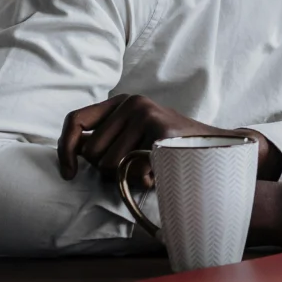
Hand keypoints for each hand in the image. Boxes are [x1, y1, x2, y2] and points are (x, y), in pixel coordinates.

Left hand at [57, 94, 268, 186]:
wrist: (215, 148)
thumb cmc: (170, 150)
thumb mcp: (134, 140)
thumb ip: (106, 143)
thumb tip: (72, 155)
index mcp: (121, 102)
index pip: (75, 121)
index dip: (65, 149)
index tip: (69, 173)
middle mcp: (131, 102)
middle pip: (90, 151)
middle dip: (105, 170)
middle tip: (133, 167)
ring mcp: (146, 112)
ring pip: (107, 164)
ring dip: (126, 176)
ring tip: (149, 167)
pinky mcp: (159, 128)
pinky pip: (132, 168)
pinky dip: (144, 179)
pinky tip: (160, 170)